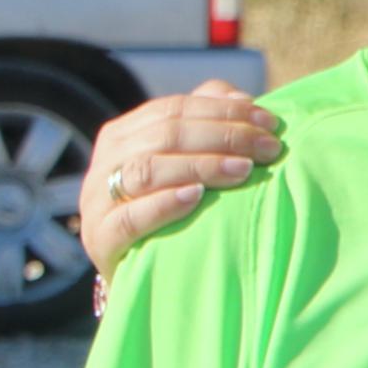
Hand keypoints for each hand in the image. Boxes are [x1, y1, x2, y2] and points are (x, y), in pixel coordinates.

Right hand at [80, 84, 281, 278]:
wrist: (137, 269)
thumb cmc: (170, 210)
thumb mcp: (186, 162)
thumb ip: (208, 123)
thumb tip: (241, 98)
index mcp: (124, 134)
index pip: (174, 109)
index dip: (223, 112)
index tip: (269, 123)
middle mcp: (106, 161)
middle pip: (164, 135)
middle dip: (223, 137)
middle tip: (268, 148)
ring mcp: (98, 200)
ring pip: (146, 169)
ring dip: (200, 165)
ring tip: (244, 170)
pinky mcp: (101, 238)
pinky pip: (129, 217)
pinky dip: (163, 204)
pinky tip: (196, 197)